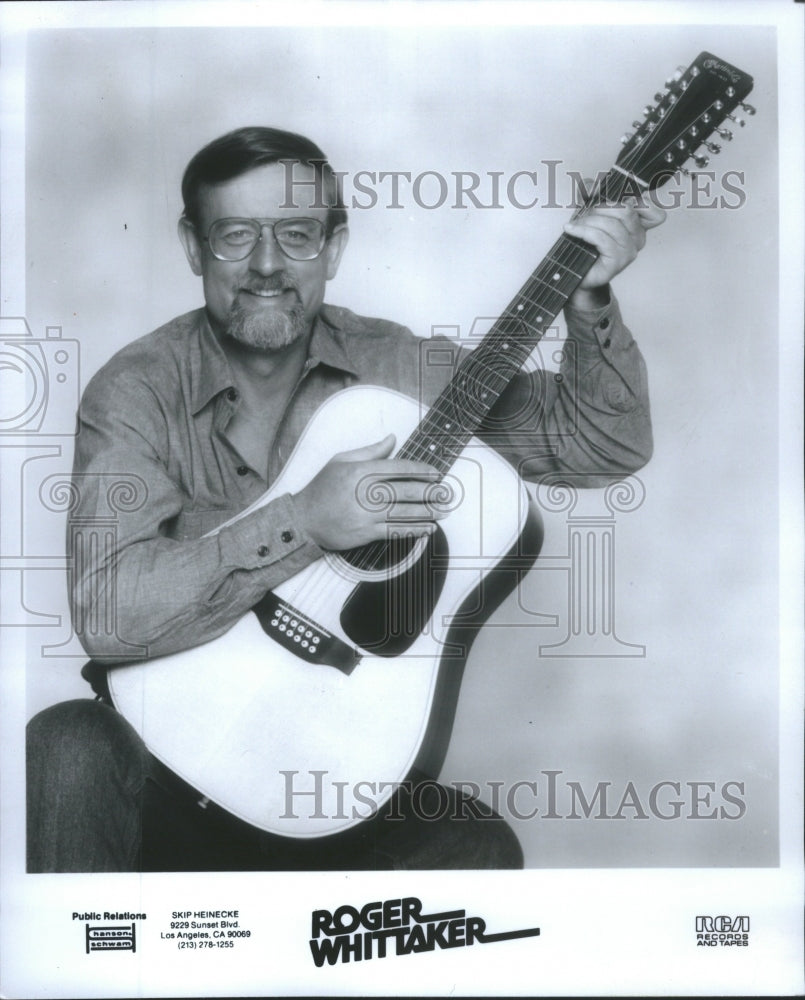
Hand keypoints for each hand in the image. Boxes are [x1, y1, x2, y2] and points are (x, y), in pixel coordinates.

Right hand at [293, 434, 443, 549]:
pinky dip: (414, 529)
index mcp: (360, 471)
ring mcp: (366, 514)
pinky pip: (395, 531)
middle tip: (447, 493)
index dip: (420, 470)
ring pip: (403, 512)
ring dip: (427, 512)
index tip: (435, 473)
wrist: (303, 519)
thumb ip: (370, 451)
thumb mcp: (341, 460)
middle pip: (405, 491)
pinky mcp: (365, 533)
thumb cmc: (322, 488)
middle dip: (430, 493)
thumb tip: (392, 439)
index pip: (398, 468)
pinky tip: (428, 528)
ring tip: (443, 511)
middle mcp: (364, 492)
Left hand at [564, 195, 665, 305]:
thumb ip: (593, 195)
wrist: (578, 274)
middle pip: (626, 210)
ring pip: (613, 224)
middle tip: (584, 215)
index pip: (654, 212)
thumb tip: (591, 183)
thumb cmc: (586, 245)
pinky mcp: (617, 261)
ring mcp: (629, 251)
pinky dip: (584, 231)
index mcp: (638, 226)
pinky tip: (572, 230)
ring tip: (575, 225)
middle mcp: (638, 239)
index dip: (638, 201)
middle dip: (600, 208)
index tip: (612, 201)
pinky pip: (601, 238)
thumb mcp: (590, 214)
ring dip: (589, 221)